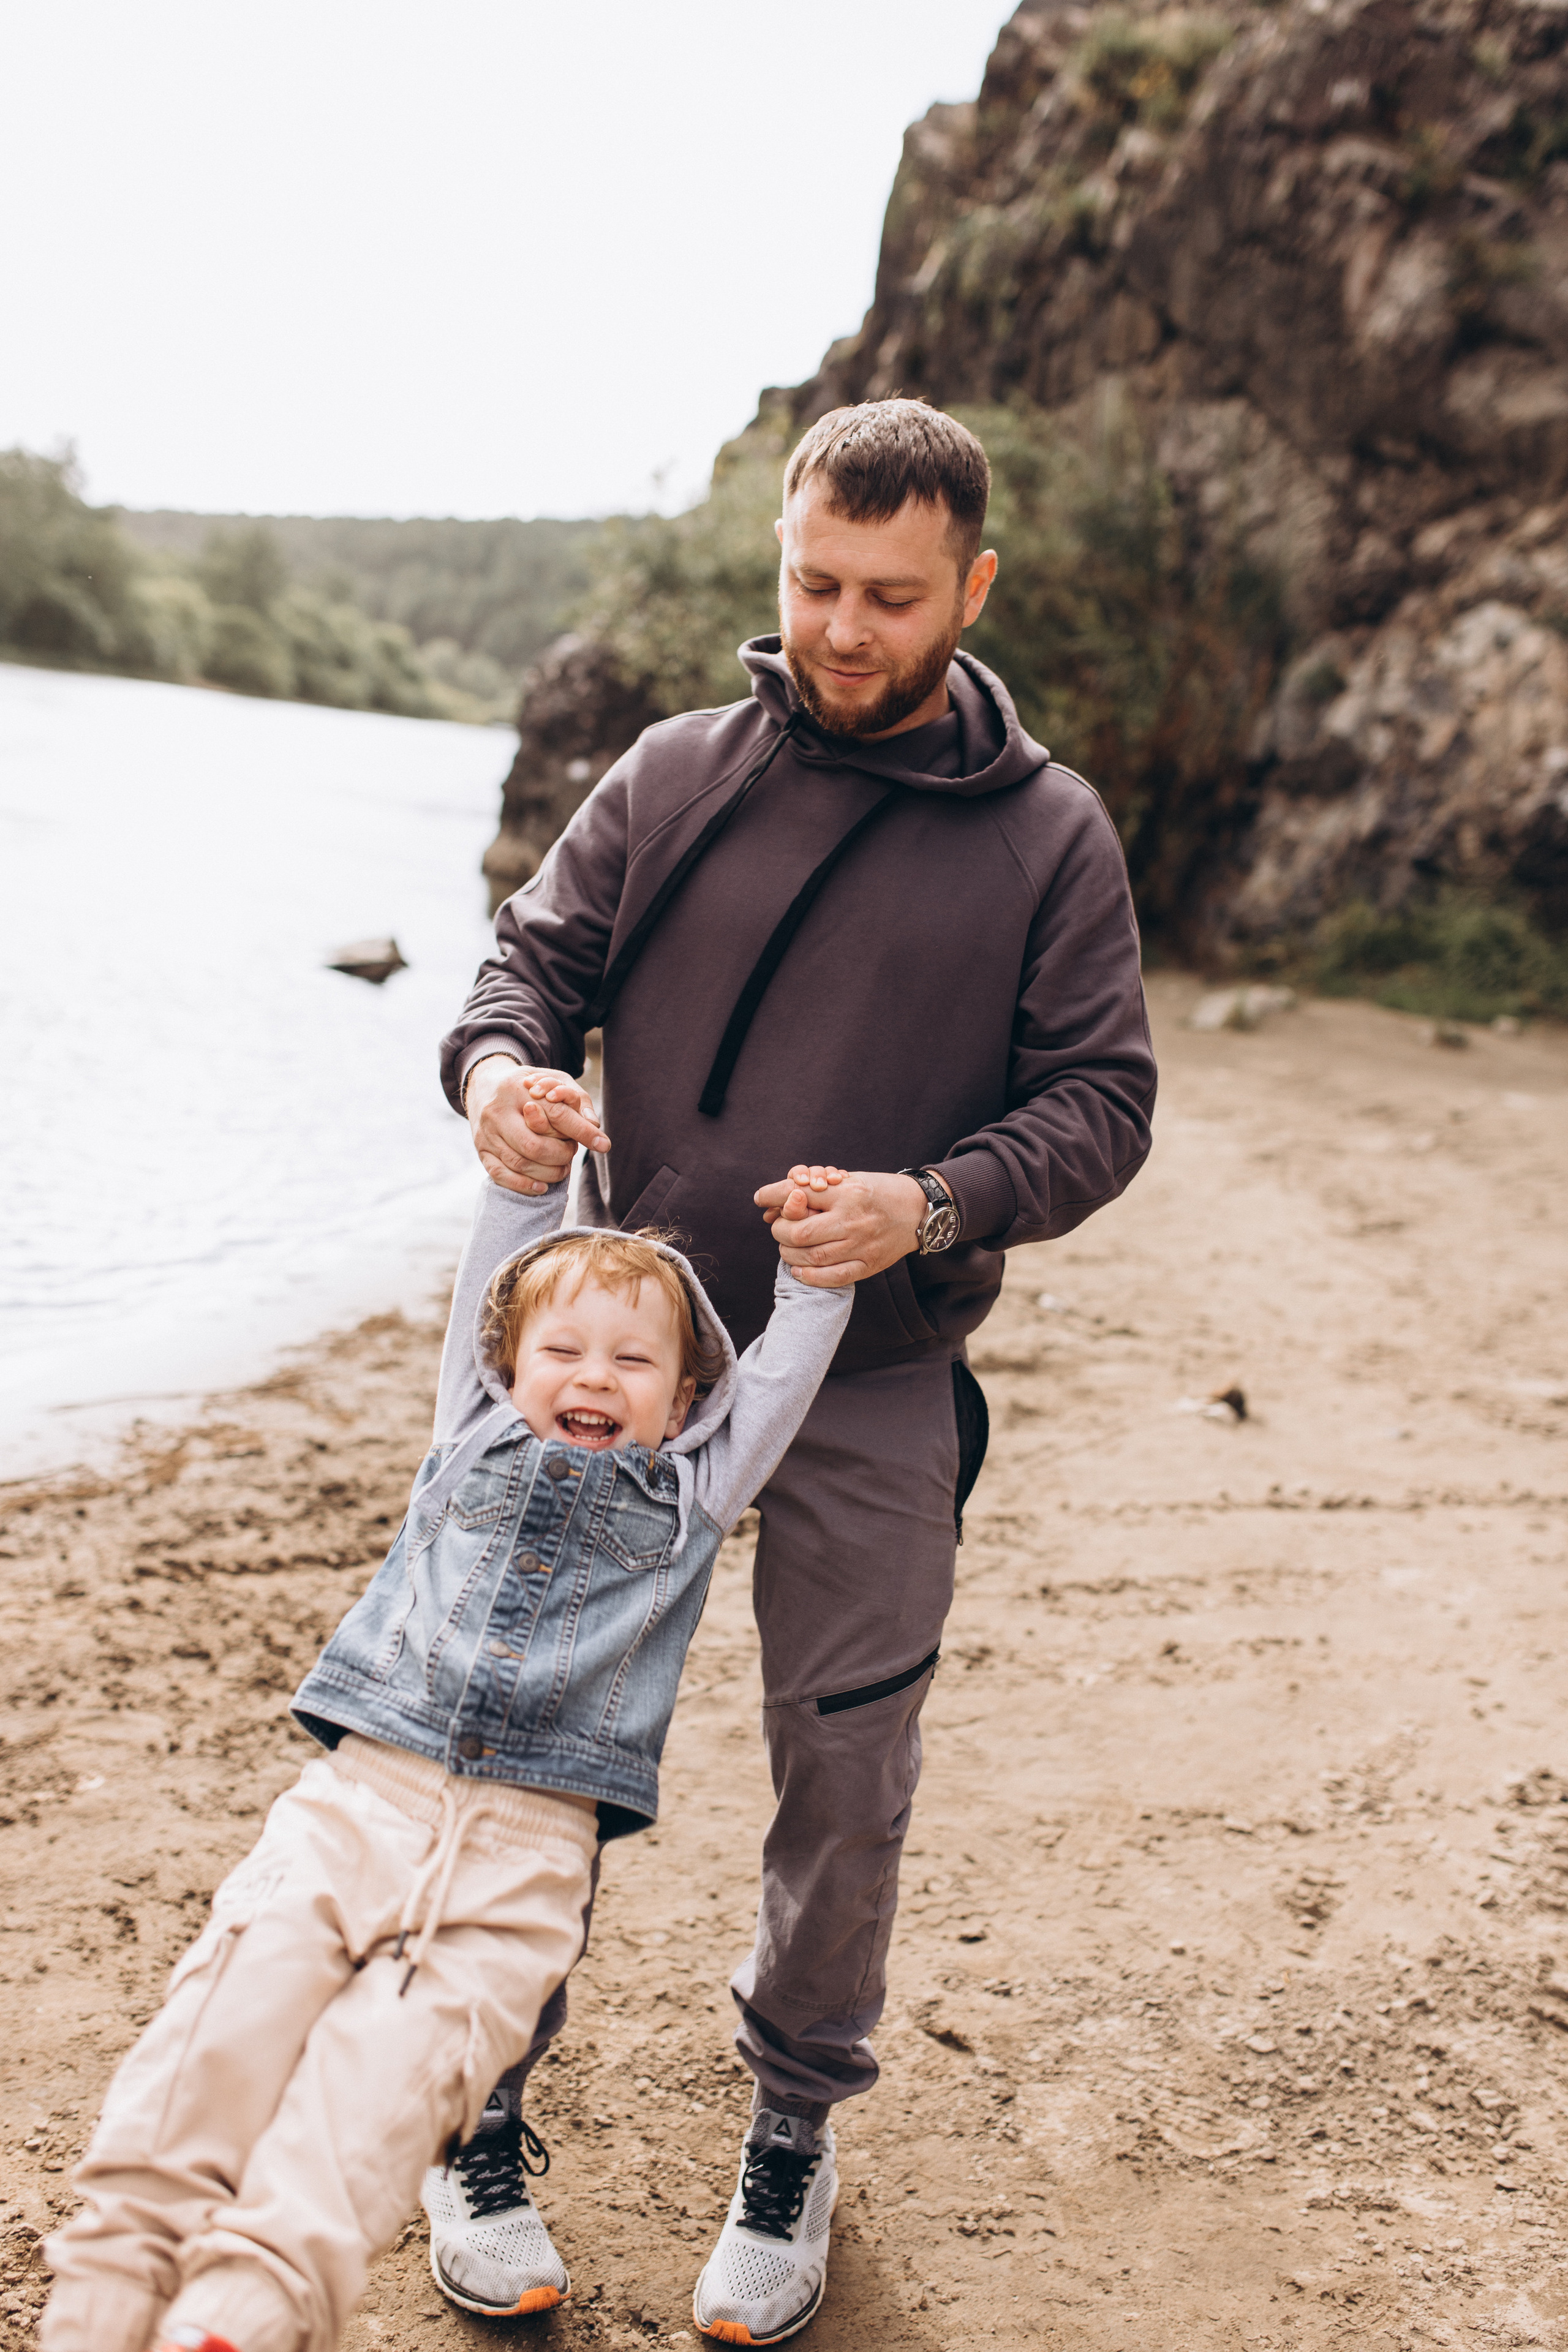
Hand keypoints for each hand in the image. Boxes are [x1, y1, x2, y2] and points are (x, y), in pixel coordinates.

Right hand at [466, 1059, 609, 1197]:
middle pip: (535, 1146)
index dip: (582, 1131)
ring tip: (562, 1170)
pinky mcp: (481, 1149)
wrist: (484, 1086)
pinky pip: (500, 1174)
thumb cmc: (528, 1086)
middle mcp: (499, 1111)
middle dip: (561, 1156)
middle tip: (572, 1155)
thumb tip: (594, 1125)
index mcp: (520, 1089)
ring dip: (547, 1173)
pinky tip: (541, 1187)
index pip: (556, 1114)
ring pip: (520, 1163)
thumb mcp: (553, 1080)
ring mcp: (487, 1133)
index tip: (603, 1144)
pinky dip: (523, 1185)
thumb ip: (577, 1099)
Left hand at [753, 1165, 932, 1288]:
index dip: (773, 1195)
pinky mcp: (869, 1264)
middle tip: (779, 1228)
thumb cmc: (880, 1191)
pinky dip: (810, 1277)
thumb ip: (821, 1191)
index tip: (760, 1197)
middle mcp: (853, 1220)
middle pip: (800, 1232)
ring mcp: (862, 1245)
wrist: (919, 1210)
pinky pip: (833, 1277)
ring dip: (790, 1254)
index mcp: (848, 1193)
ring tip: (787, 1248)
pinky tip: (800, 1270)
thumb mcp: (852, 1180)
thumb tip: (783, 1200)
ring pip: (812, 1257)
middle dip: (781, 1231)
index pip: (800, 1194)